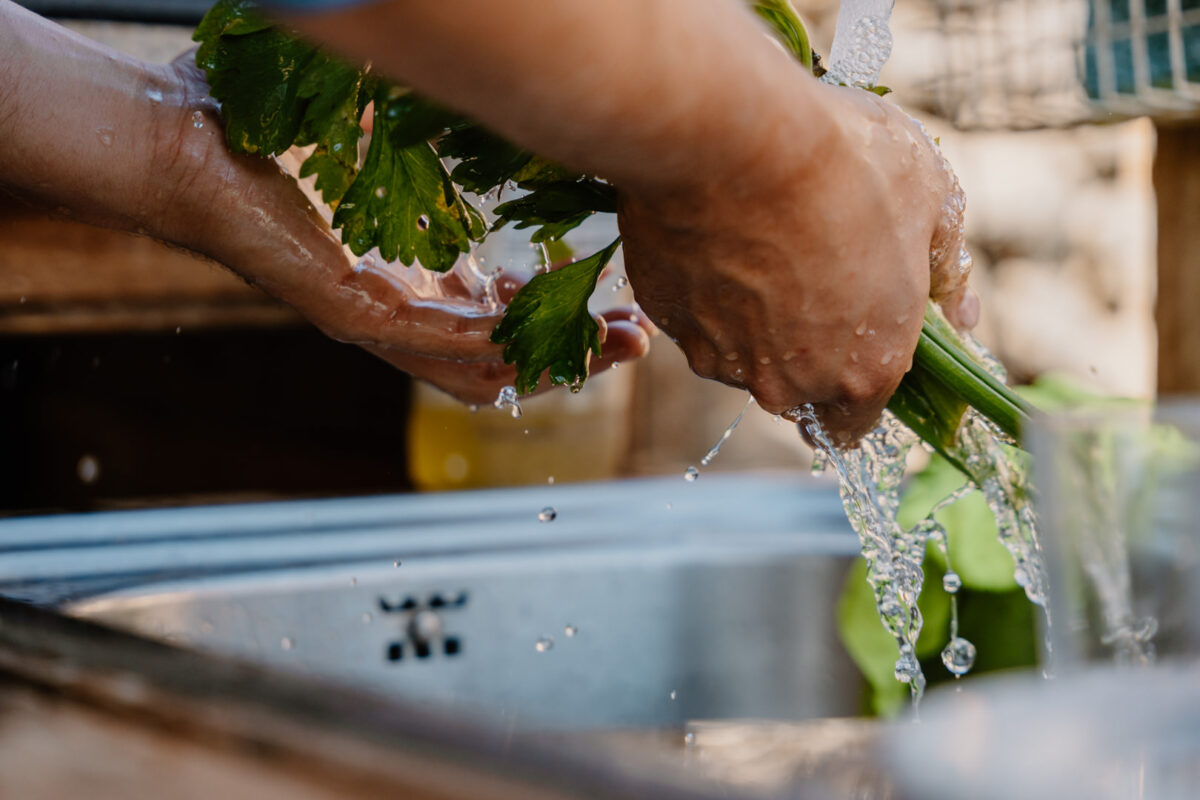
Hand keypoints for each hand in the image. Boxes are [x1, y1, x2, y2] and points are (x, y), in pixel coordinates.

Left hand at [140, 55, 653, 403]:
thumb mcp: (377, 148)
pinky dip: (493, 340)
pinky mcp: (350, 310)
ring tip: (619, 346)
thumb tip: (500, 104)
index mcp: (403, 275)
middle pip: (502, 356)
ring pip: (480, 366)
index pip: (495, 319)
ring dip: (551, 362)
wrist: (174, 142)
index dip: (556, 319)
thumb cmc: (262, 133)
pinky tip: (545, 331)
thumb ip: (434, 158)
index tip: (608, 301)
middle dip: (574, 353)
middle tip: (638, 338)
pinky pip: (435, 342)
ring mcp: (373, 318)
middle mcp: (394, 309)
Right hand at [618, 83, 973, 442]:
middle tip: (810, 274)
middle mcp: (788, 381)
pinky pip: (693, 316)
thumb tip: (961, 314)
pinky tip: (719, 234)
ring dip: (751, 318)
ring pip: (740, 354)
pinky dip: (706, 289)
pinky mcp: (668, 320)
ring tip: (761, 242)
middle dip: (805, 349)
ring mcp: (719, 355)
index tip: (854, 344)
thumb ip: (948, 271)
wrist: (729, 137)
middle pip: (795, 391)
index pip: (855, 427)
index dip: (858, 386)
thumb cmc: (844, 163)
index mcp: (864, 368)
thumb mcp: (932, 200)